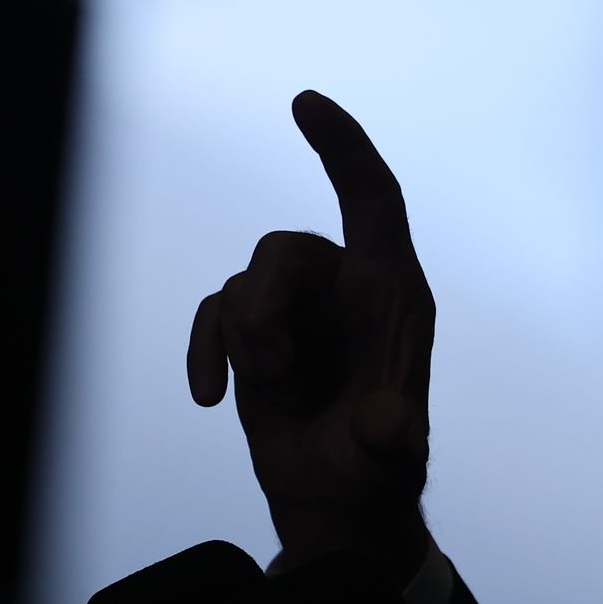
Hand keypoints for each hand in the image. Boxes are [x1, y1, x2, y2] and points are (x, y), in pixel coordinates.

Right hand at [187, 91, 434, 583]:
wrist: (338, 501)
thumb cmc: (379, 468)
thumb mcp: (392, 453)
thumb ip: (390, 435)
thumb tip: (384, 426)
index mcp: (394, 291)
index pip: (373, 197)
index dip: (343, 146)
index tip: (305, 102)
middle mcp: (347, 288)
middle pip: (286, 248)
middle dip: (267, 304)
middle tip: (279, 368)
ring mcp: (299, 309)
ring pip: (247, 282)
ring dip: (246, 337)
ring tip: (274, 389)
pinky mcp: (257, 335)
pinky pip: (215, 313)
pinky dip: (208, 349)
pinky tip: (209, 396)